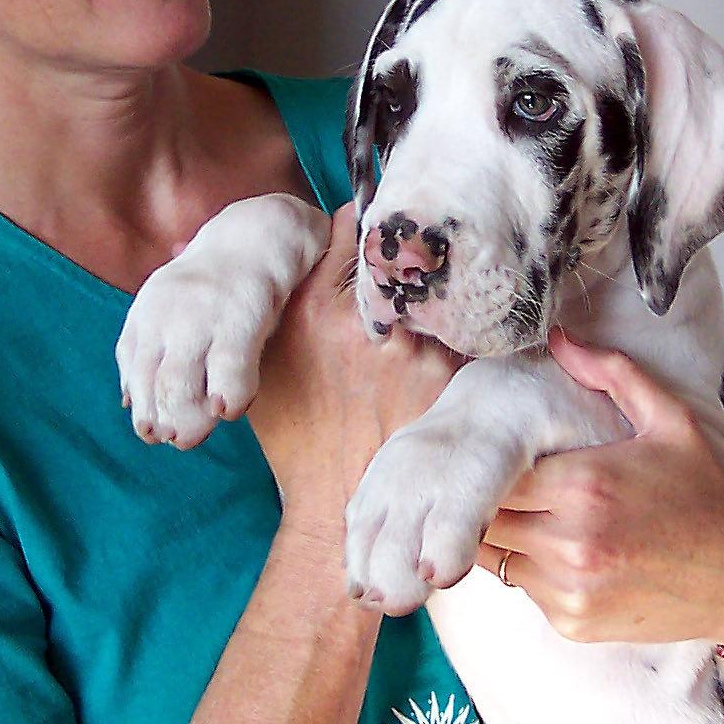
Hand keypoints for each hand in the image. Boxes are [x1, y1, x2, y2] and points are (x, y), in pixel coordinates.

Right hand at [247, 204, 459, 553]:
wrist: (337, 503)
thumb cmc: (298, 431)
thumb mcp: (266, 362)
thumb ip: (275, 303)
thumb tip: (263, 253)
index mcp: (309, 307)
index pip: (348, 224)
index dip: (363, 219)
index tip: (372, 226)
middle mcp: (359, 319)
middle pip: (396, 248)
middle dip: (402, 248)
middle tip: (410, 250)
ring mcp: (407, 346)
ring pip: (431, 283)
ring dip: (433, 284)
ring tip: (434, 294)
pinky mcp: (445, 374)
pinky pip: (460, 325)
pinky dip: (457, 324)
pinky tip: (453, 334)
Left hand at [473, 333, 723, 645]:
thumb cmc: (706, 493)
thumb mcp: (670, 420)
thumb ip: (612, 374)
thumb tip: (559, 338)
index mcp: (584, 484)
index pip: (493, 471)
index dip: (490, 460)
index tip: (497, 449)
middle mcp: (570, 541)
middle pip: (486, 514)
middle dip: (492, 495)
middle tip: (512, 480)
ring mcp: (569, 588)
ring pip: (496, 554)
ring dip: (507, 533)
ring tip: (539, 513)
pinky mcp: (572, 621)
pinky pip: (523, 588)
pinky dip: (532, 569)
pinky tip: (566, 550)